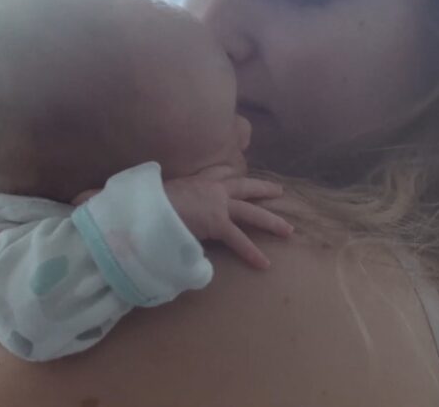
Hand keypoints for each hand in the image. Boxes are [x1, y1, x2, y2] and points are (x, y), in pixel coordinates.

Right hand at [164, 166, 293, 269]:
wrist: (150, 207)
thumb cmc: (151, 202)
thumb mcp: (162, 195)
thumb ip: (170, 200)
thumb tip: (164, 211)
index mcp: (197, 182)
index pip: (217, 174)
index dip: (229, 174)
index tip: (238, 174)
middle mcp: (212, 189)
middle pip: (243, 186)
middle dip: (262, 188)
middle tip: (278, 191)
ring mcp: (218, 205)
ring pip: (250, 212)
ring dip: (271, 221)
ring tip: (288, 231)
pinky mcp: (218, 223)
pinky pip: (238, 239)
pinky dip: (251, 253)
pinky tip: (264, 264)